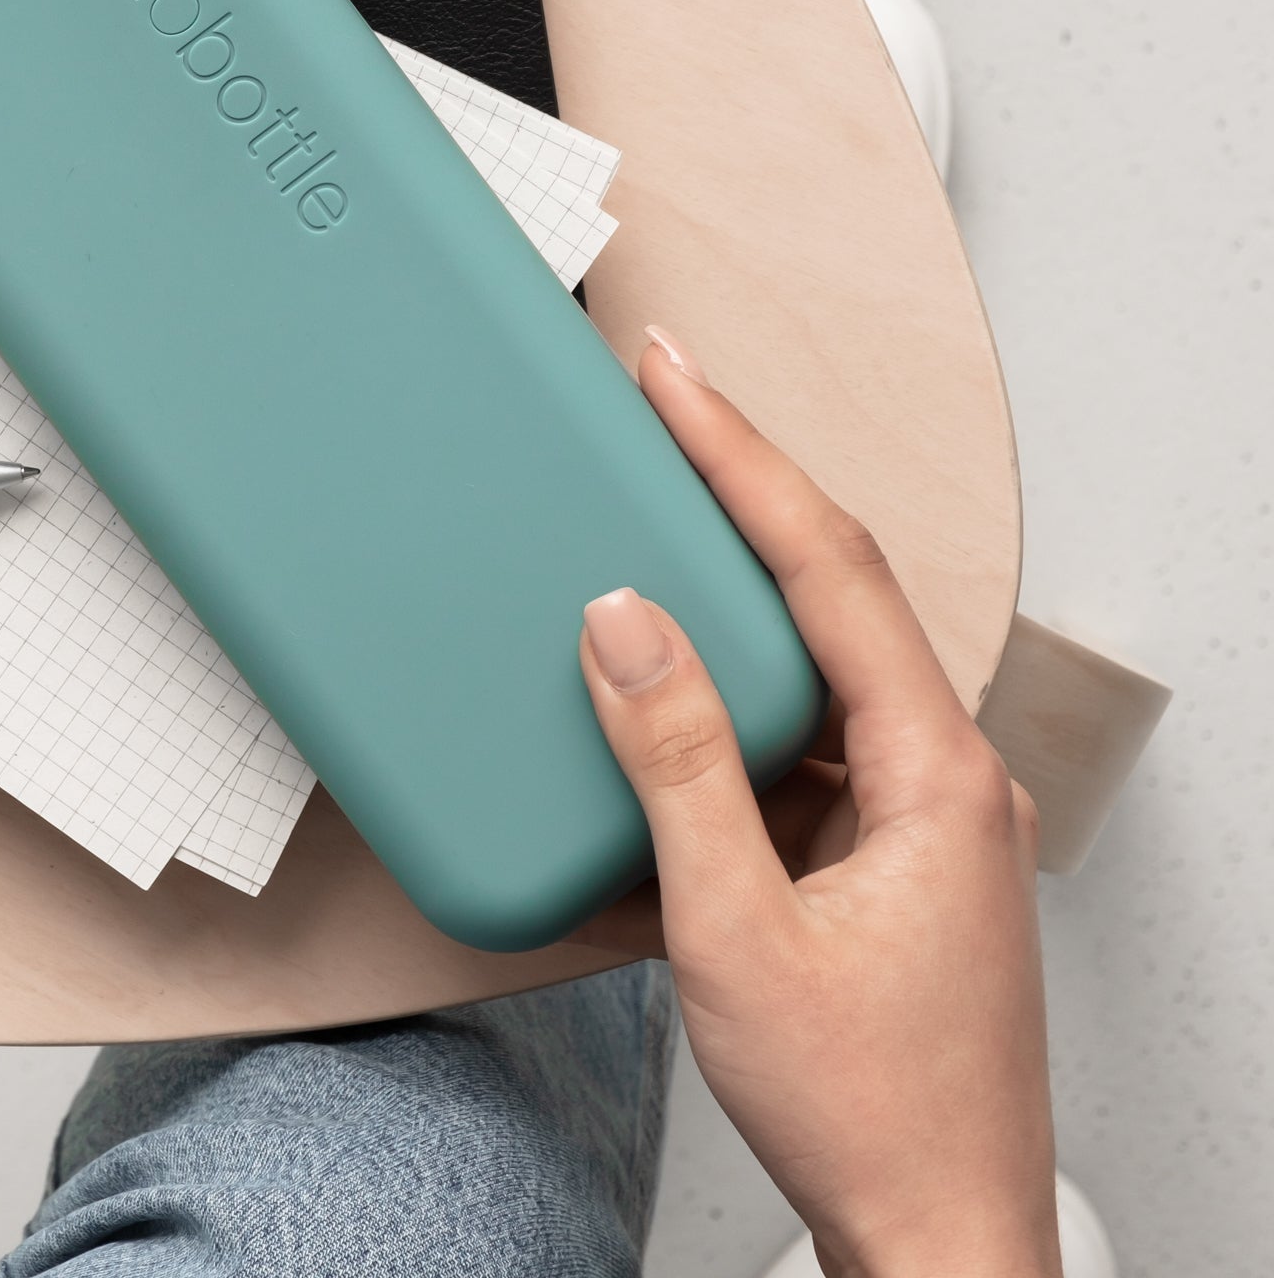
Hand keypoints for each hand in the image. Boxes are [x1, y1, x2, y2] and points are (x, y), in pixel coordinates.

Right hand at [576, 329, 1058, 1277]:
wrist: (940, 1242)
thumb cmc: (867, 1112)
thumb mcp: (737, 931)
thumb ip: (677, 764)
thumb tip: (624, 623)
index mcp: (932, 769)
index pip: (829, 565)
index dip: (742, 454)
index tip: (674, 374)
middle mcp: (942, 771)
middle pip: (832, 589)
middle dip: (738, 488)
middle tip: (660, 406)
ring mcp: (917, 814)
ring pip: (814, 664)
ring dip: (725, 602)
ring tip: (643, 533)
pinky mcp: (883, 854)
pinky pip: (798, 743)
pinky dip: (724, 713)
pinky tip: (657, 714)